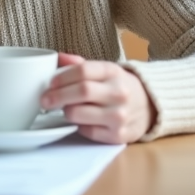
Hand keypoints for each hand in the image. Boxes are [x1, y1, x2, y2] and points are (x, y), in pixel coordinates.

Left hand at [40, 53, 155, 143]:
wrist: (149, 106)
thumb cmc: (118, 87)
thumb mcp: (104, 70)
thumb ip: (79, 64)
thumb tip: (56, 58)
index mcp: (113, 72)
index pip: (83, 71)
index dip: (61, 76)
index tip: (50, 82)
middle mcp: (119, 93)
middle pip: (81, 92)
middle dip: (57, 96)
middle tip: (45, 99)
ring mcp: (120, 115)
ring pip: (80, 114)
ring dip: (66, 111)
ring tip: (64, 108)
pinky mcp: (118, 136)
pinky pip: (87, 131)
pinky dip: (78, 126)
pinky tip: (80, 120)